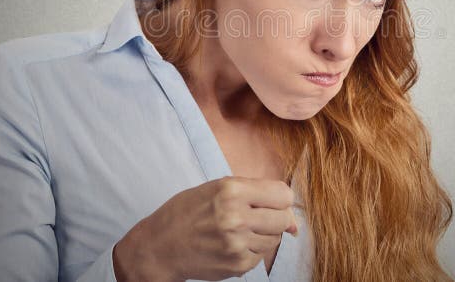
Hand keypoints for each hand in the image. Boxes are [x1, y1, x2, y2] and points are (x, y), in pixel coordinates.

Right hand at [113, 176, 298, 281]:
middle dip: (275, 217)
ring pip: (275, 238)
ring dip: (263, 234)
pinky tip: (232, 243)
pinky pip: (261, 255)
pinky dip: (252, 249)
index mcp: (231, 190)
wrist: (160, 246)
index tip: (270, 201)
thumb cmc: (188, 212)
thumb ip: (257, 194)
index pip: (283, 194)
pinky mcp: (237, 265)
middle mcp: (236, 217)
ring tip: (239, 230)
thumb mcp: (217, 188)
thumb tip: (294, 222)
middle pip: (283, 218)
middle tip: (255, 216)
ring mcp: (237, 244)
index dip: (280, 198)